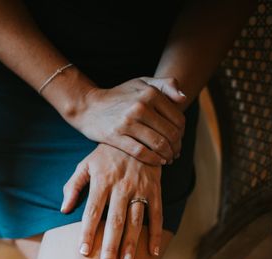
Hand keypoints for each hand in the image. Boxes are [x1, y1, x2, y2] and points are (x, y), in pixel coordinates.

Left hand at [60, 142, 162, 258]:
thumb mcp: (85, 164)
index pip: (92, 212)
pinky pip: (157, 215)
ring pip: (136, 222)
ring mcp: (140, 189)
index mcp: (102, 181)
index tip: (83, 252)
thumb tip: (64, 210)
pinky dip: (156, 234)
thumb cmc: (106, 154)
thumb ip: (73, 186)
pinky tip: (152, 253)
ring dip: (131, 244)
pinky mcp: (155, 190)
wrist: (138, 133)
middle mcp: (121, 187)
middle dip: (110, 247)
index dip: (88, 233)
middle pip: (115, 222)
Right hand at [65, 76, 186, 165]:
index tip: (179, 140)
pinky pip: (141, 152)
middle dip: (177, 147)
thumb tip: (183, 98)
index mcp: (150, 94)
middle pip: (170, 133)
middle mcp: (140, 106)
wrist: (88, 106)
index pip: (177, 119)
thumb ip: (165, 85)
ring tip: (168, 159)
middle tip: (176, 153)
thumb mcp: (141, 83)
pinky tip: (157, 162)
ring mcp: (127, 122)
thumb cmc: (118, 96)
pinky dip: (153, 159)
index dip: (182, 133)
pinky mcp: (115, 136)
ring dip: (167, 155)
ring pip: (158, 144)